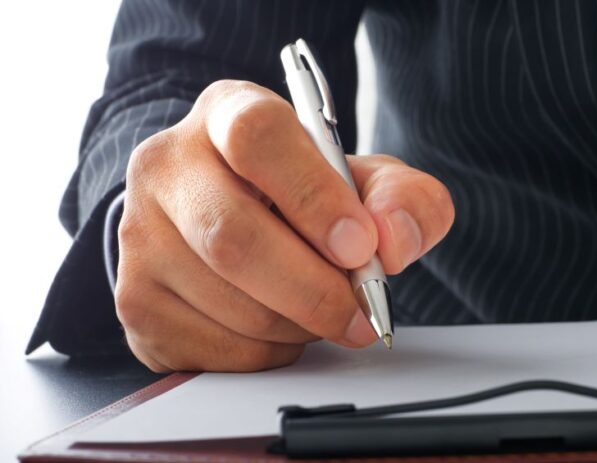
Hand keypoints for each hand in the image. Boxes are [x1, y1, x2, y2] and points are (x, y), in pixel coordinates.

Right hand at [116, 80, 454, 372]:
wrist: (233, 220)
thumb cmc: (303, 196)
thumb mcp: (365, 181)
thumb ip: (402, 198)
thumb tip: (393, 240)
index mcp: (227, 115)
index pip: (256, 137)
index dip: (313, 196)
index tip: (360, 246)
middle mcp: (167, 168)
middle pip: (233, 238)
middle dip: (314, 289)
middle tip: (361, 310)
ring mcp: (140, 238)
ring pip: (231, 305)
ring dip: (299, 325)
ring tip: (320, 309)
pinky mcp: (137, 302)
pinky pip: (216, 351)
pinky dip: (270, 353)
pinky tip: (282, 326)